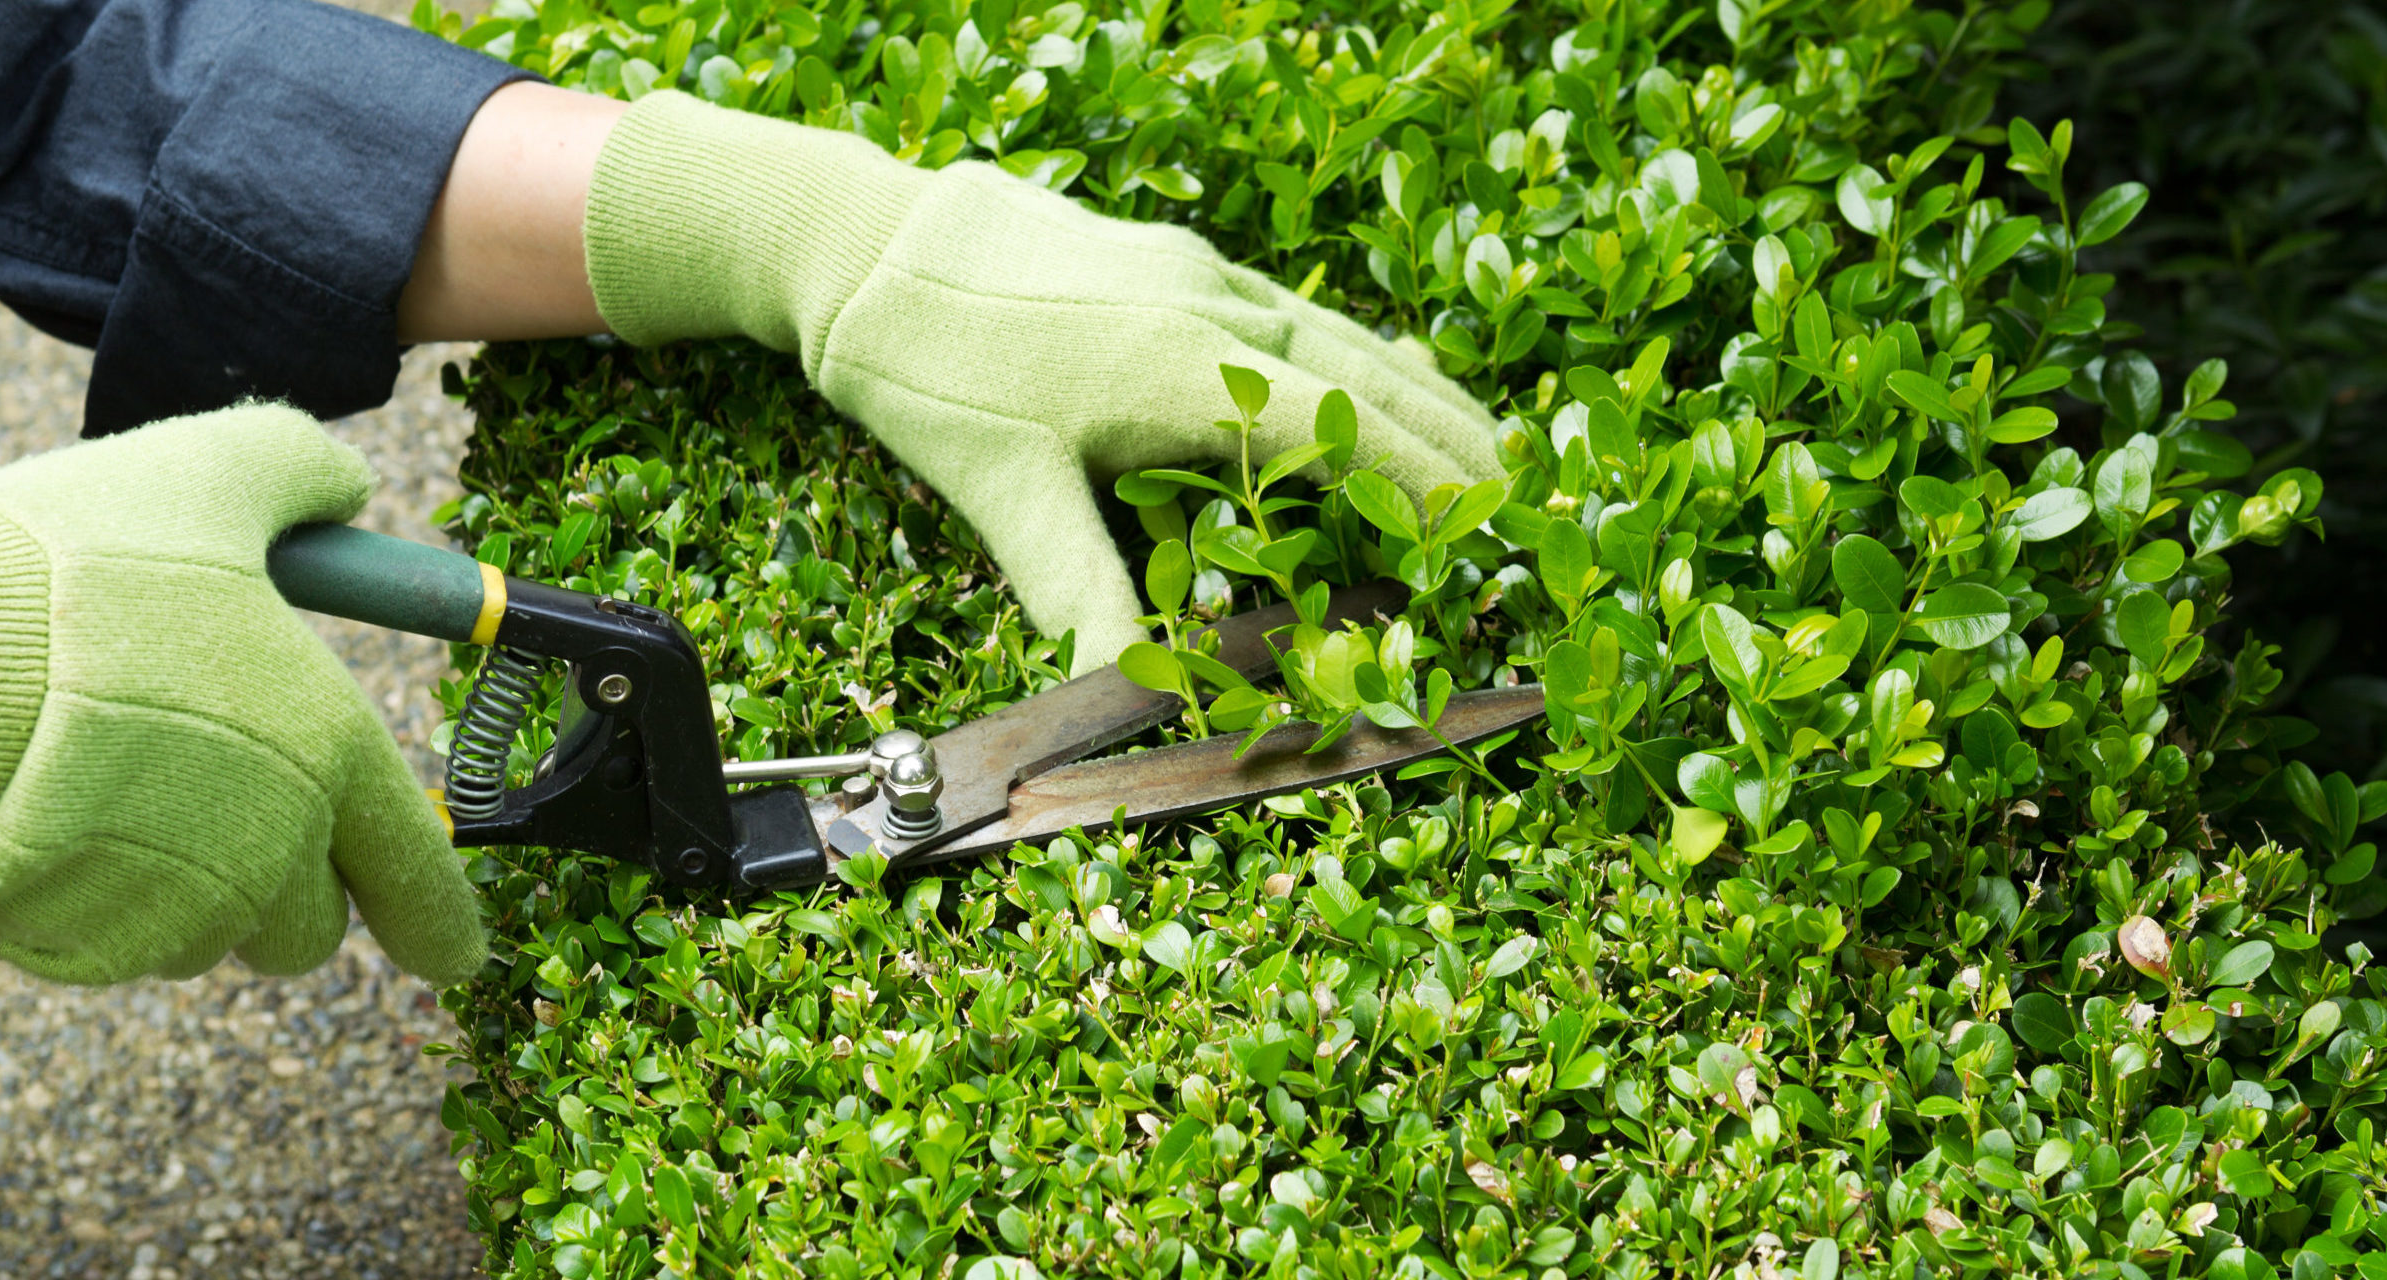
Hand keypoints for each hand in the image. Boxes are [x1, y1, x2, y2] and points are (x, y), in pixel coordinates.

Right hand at [0, 407, 486, 984]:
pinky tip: (36, 825)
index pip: (421, 876)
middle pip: (306, 928)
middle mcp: (275, 848)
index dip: (439, 921)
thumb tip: (344, 487)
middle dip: (279, 894)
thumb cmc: (72, 570)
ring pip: (204, 938)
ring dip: (173, 890)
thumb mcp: (210, 474)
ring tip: (102, 791)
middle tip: (212, 812)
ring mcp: (178, 908)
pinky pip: (101, 944)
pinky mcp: (82, 941)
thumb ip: (297, 473)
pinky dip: (79, 903)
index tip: (450, 956)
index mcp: (331, 751)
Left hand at [582, 91, 1500, 669]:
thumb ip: (1078, 592)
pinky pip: (1293, 310)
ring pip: (1339, 336)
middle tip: (1526, 500)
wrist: (860, 240)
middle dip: (1453, 442)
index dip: (1423, 490)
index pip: (1342, 436)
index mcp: (1186, 370)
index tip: (1487, 535)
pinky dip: (1351, 353)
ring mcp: (1196, 274)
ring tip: (1481, 440)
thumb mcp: (1002, 493)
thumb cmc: (926, 368)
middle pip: (1368, 379)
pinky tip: (1363, 374)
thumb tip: (1129, 696)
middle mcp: (1212, 310)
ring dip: (1414, 392)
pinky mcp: (1171, 258)